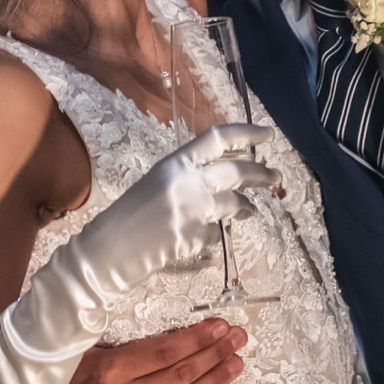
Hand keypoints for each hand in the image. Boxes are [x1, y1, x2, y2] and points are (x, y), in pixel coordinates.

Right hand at [57, 318, 248, 383]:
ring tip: (236, 363)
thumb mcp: (92, 353)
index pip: (164, 351)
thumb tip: (177, 332)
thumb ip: (128, 345)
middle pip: (180, 374)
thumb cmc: (79, 381)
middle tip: (237, 338)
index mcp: (111, 371)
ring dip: (215, 381)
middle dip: (214, 353)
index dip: (196, 338)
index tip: (219, 326)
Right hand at [76, 123, 278, 295]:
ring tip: (249, 211)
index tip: (268, 134)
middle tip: (276, 177)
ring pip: (235, 203)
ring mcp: (193, 210)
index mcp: (175, 162)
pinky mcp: (196, 238)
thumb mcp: (157, 184)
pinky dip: (215, 236)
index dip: (247, 133)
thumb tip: (221, 180)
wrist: (106, 250)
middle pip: (237, 170)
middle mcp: (187, 181)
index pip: (219, 138)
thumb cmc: (127, 216)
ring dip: (246, 208)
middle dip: (262, 173)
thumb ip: (188, 177)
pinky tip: (202, 239)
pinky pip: (218, 234)